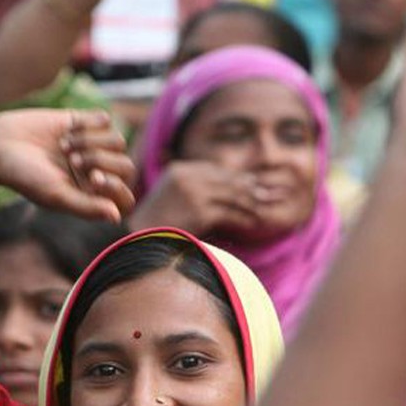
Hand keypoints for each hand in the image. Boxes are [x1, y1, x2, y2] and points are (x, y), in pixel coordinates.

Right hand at [0, 109, 135, 222]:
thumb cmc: (25, 177)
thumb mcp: (56, 195)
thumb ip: (87, 207)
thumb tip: (117, 217)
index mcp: (93, 196)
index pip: (125, 197)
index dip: (116, 187)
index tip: (92, 180)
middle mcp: (98, 172)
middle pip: (127, 167)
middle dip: (101, 161)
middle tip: (73, 161)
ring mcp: (94, 147)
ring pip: (118, 142)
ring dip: (90, 142)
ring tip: (64, 146)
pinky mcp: (86, 123)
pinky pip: (105, 120)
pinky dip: (87, 125)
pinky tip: (66, 130)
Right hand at [130, 161, 260, 234]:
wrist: (136, 236)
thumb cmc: (154, 222)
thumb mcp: (171, 195)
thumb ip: (193, 187)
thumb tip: (221, 190)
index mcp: (180, 170)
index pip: (216, 169)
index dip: (236, 177)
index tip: (253, 182)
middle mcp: (187, 177)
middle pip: (227, 179)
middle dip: (249, 187)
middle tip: (269, 193)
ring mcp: (194, 192)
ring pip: (232, 195)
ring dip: (251, 202)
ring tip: (264, 207)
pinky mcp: (199, 210)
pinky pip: (229, 212)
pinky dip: (244, 217)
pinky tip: (254, 222)